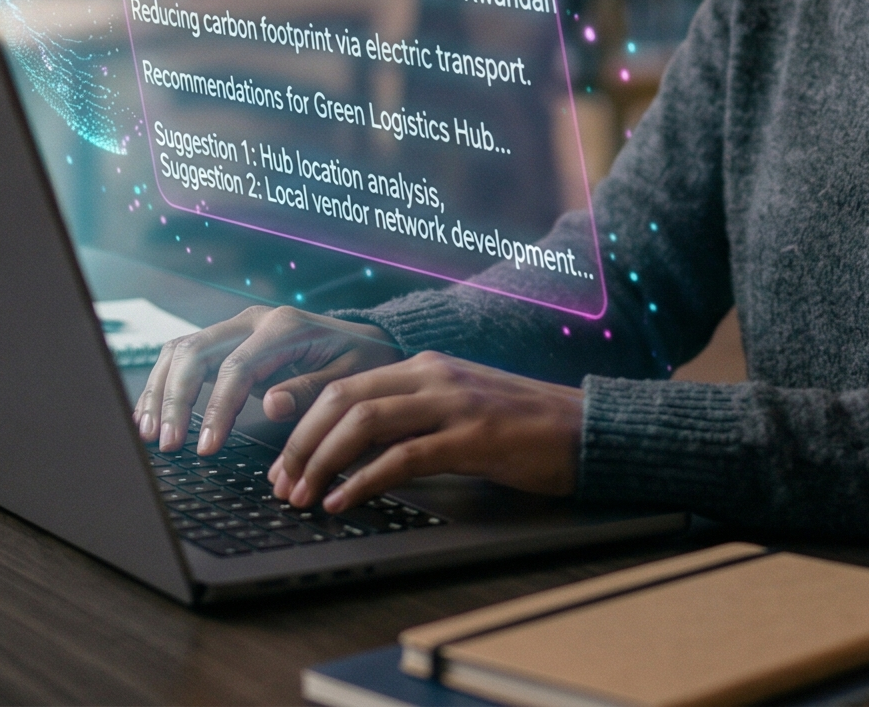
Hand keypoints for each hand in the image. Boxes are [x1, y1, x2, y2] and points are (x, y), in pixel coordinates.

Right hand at [136, 305, 401, 455]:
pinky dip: (165, 385)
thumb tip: (271, 404)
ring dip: (161, 391)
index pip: (236, 367)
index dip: (216, 409)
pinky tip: (152, 415)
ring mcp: (237, 328)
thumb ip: (310, 390)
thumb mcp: (351, 378)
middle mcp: (253, 321)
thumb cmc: (362, 362)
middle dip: (176, 400)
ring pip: (181, 351)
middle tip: (169, 445)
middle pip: (195, 352)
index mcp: (284, 328)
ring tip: (150, 433)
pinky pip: (186, 357)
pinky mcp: (228, 342)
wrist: (366, 340)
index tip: (206, 448)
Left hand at [266, 351, 583, 513]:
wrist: (587, 428)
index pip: (344, 386)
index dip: (303, 424)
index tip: (282, 462)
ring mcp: (454, 403)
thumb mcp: (459, 410)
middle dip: (301, 443)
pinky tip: (344, 501)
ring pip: (364, 422)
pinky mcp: (474, 437)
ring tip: (303, 497)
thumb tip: (353, 452)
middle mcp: (433, 376)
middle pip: (342, 399)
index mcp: (424, 367)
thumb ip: (412, 418)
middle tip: (281, 484)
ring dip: (322, 461)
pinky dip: (363, 481)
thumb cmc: (523, 428)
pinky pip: (403, 457)